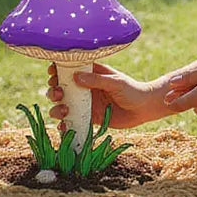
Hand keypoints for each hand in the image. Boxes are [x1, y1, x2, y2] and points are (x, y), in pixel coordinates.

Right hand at [47, 61, 172, 131]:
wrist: (144, 109)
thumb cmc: (132, 90)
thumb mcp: (115, 82)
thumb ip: (97, 80)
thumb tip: (76, 77)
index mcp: (90, 73)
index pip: (68, 69)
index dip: (56, 71)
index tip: (53, 74)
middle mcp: (85, 88)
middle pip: (60, 88)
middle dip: (54, 91)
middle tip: (59, 93)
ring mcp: (86, 103)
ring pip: (63, 105)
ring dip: (57, 108)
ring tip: (64, 110)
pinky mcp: (89, 118)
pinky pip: (72, 121)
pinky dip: (65, 124)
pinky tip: (63, 126)